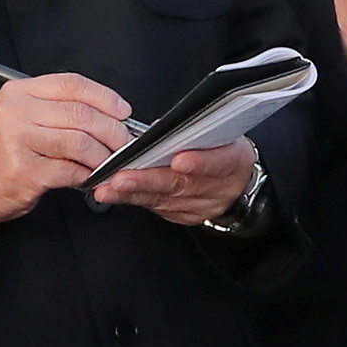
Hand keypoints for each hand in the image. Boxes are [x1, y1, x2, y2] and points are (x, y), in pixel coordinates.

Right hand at [0, 72, 141, 228]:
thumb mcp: (21, 117)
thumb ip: (57, 110)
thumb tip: (109, 115)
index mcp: (19, 92)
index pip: (72, 84)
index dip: (105, 97)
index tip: (124, 111)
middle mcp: (16, 111)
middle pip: (81, 113)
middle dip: (112, 130)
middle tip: (124, 143)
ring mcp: (18, 141)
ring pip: (80, 142)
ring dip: (103, 156)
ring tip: (108, 163)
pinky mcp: (24, 171)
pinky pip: (70, 170)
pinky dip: (87, 175)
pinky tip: (89, 177)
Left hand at [92, 140, 261, 229]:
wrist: (239, 184)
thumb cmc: (225, 150)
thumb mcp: (223, 132)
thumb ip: (196, 129)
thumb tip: (158, 130)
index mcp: (234, 160)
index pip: (219, 162)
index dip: (199, 162)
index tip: (179, 160)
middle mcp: (218, 188)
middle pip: (182, 185)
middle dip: (148, 180)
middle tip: (122, 177)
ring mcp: (201, 206)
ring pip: (165, 200)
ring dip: (133, 193)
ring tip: (108, 188)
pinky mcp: (185, 216)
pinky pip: (159, 208)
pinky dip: (135, 200)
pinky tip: (115, 195)